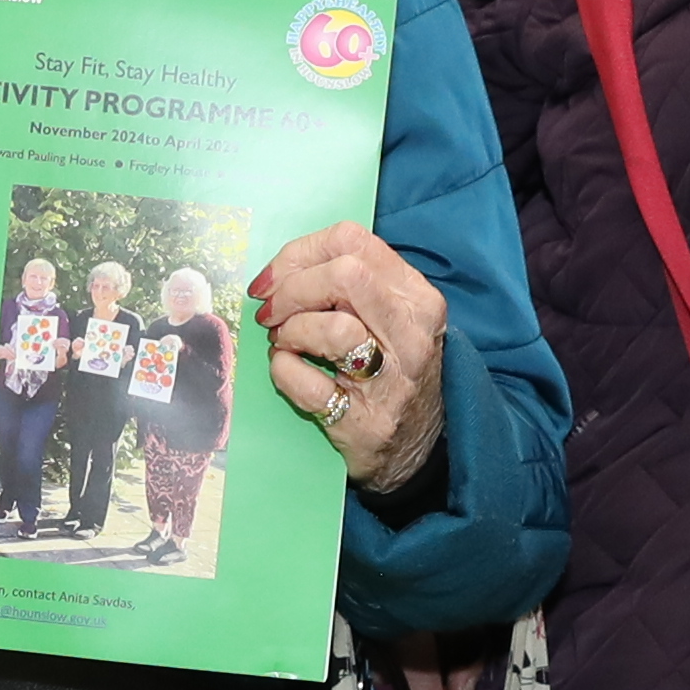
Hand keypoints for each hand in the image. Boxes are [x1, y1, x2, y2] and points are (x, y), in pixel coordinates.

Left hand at [252, 225, 449, 498]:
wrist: (413, 449)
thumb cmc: (391, 372)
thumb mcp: (390, 317)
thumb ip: (350, 286)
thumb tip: (281, 271)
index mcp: (417, 298)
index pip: (352, 240)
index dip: (299, 253)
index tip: (273, 279)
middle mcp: (413, 334)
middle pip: (344, 274)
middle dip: (293, 289)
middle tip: (272, 312)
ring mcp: (393, 381)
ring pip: (334, 327)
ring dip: (291, 331)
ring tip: (285, 343)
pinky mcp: (365, 422)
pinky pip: (309, 383)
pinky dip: (284, 371)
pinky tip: (287, 370)